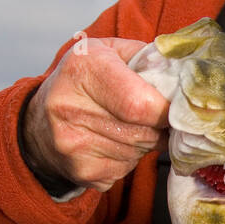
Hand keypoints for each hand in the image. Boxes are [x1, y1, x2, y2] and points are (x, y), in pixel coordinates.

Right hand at [21, 38, 170, 192]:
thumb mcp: (108, 52)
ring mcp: (73, 144)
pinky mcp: (81, 171)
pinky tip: (112, 143)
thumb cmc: (84, 81)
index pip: (140, 104)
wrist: (39, 123)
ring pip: (139, 152)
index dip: (165, 110)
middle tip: (150, 116)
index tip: (170, 106)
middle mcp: (71, 107)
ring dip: (144, 142)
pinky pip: (126, 170)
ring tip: (125, 126)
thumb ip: (147, 57)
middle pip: (144, 132)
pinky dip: (128, 159)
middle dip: (157, 127)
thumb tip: (185, 76)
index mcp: (82, 69)